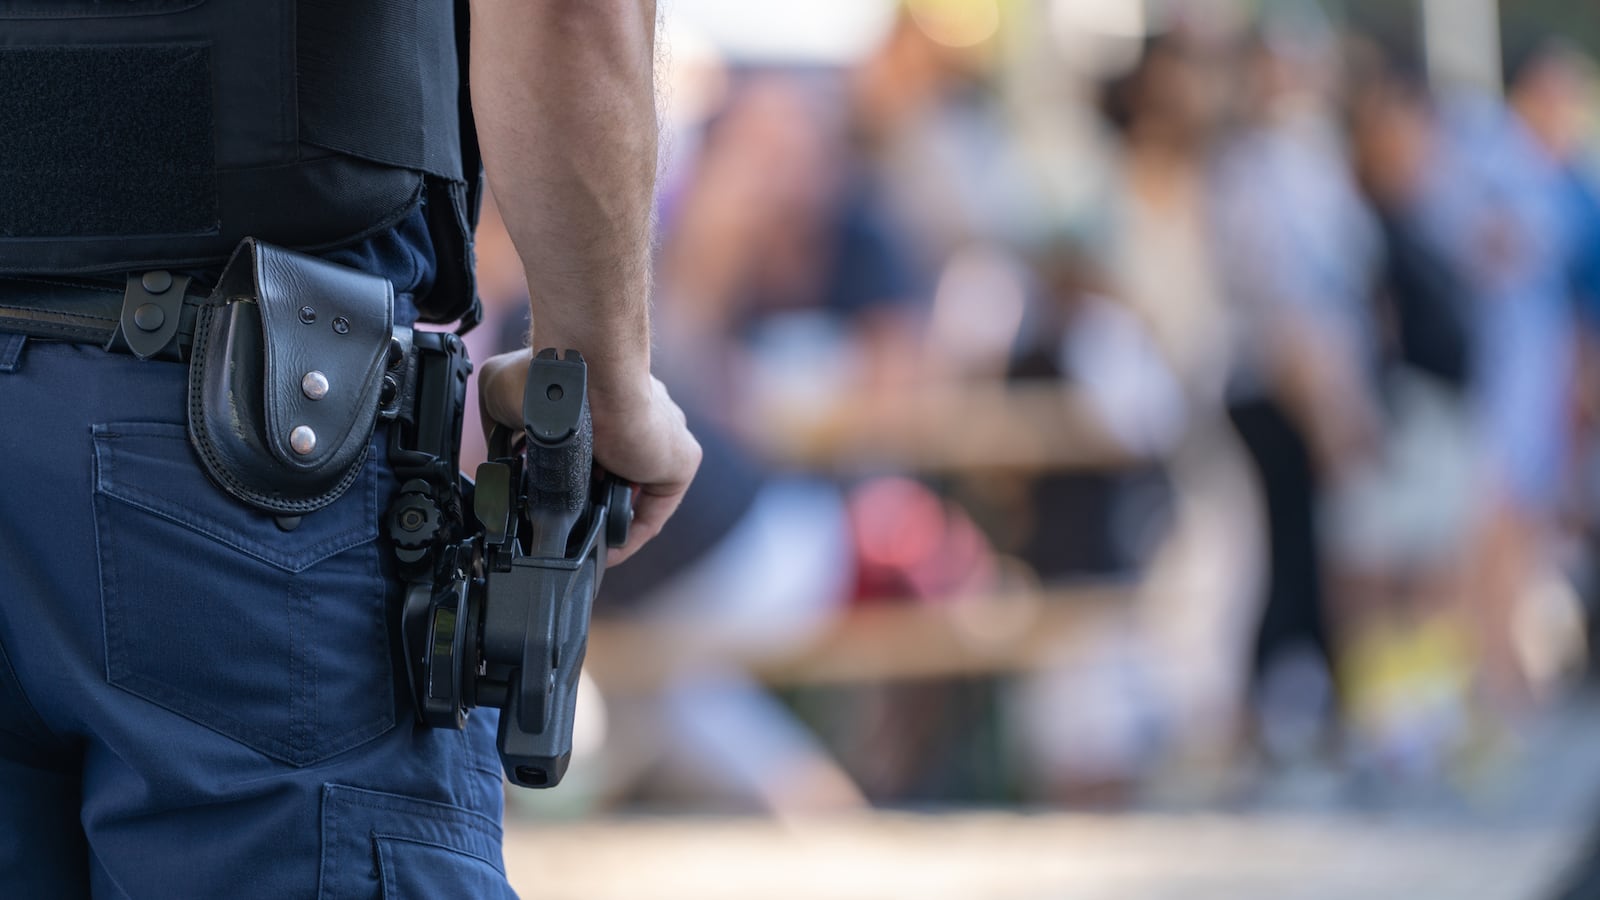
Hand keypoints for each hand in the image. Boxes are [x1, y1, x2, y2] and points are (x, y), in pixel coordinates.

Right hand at [478, 348, 701, 565]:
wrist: (584, 373)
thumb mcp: (501, 394)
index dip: (572, 481)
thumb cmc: (544, 374)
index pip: (595, 451)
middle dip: (590, 503)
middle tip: (562, 527)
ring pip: (635, 494)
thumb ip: (502, 427)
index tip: (549, 503)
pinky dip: (629, 535)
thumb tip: (500, 456)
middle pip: (616, 476)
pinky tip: (603, 551)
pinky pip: (656, 510)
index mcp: (603, 404)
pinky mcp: (680, 460)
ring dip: (607, 520)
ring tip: (579, 543)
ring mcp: (662, 440)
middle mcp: (637, 421)